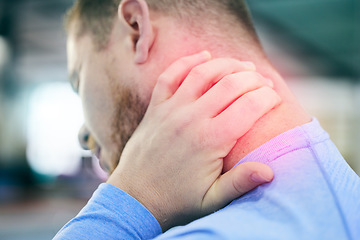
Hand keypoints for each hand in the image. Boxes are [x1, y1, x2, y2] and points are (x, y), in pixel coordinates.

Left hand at [107, 51, 280, 230]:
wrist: (135, 197)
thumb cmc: (176, 200)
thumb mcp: (211, 200)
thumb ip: (240, 183)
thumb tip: (269, 171)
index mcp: (211, 140)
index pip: (250, 106)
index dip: (268, 97)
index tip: (276, 97)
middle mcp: (192, 118)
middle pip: (231, 83)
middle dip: (254, 78)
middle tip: (265, 81)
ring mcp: (171, 109)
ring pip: (204, 72)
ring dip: (227, 64)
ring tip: (244, 66)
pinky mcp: (157, 107)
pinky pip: (171, 75)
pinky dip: (188, 61)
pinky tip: (204, 56)